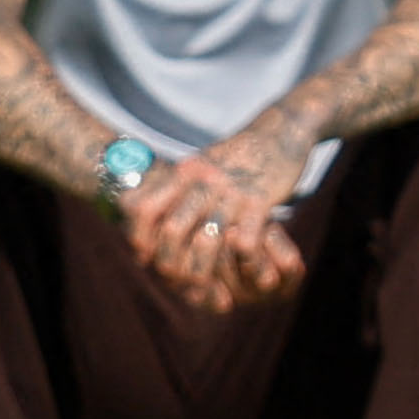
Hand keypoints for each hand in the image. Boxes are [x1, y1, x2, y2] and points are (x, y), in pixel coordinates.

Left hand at [119, 129, 309, 312]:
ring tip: (205, 287)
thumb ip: (174, 190)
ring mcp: (232, 190)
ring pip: (206, 239)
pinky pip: (244, 239)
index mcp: (184, 172)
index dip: (138, 237)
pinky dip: (240, 261)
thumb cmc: (237, 157)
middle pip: (172, 230)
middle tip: (175, 281)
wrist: (280, 131)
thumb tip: (138, 214)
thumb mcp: (200, 165)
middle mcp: (203, 180)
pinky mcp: (260, 199)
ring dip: (203, 271)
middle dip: (170, 263)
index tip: (144, 257)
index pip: (144, 208)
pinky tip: (241, 269)